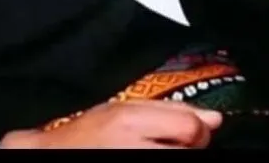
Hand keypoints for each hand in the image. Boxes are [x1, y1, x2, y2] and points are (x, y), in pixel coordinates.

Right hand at [0, 99, 222, 148]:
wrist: (53, 155)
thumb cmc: (86, 135)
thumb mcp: (121, 111)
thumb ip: (168, 111)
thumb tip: (215, 119)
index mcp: (130, 121)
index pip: (191, 127)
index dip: (196, 131)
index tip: (187, 134)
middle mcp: (134, 148)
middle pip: (190, 150)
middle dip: (187, 148)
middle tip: (170, 145)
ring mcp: (135, 162)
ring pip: (182, 161)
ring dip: (177, 156)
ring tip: (157, 151)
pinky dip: (168, 162)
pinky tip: (152, 157)